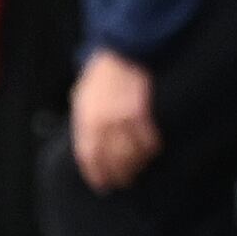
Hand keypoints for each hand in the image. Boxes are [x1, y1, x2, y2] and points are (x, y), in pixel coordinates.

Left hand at [69, 50, 156, 192]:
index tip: (102, 185)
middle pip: (111, 161)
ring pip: (132, 154)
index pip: (88, 157)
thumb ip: (85, 118)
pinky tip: (153, 150)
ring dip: (137, 165)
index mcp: (85, 120)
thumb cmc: (103, 72)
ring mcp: (122, 120)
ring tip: (140, 168)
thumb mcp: (83, 95)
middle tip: (125, 182)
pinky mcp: (141, 113)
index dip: (96, 174)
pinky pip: (149, 139)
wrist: (122, 50)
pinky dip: (152, 148)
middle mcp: (102, 124)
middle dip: (119, 175)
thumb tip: (89, 140)